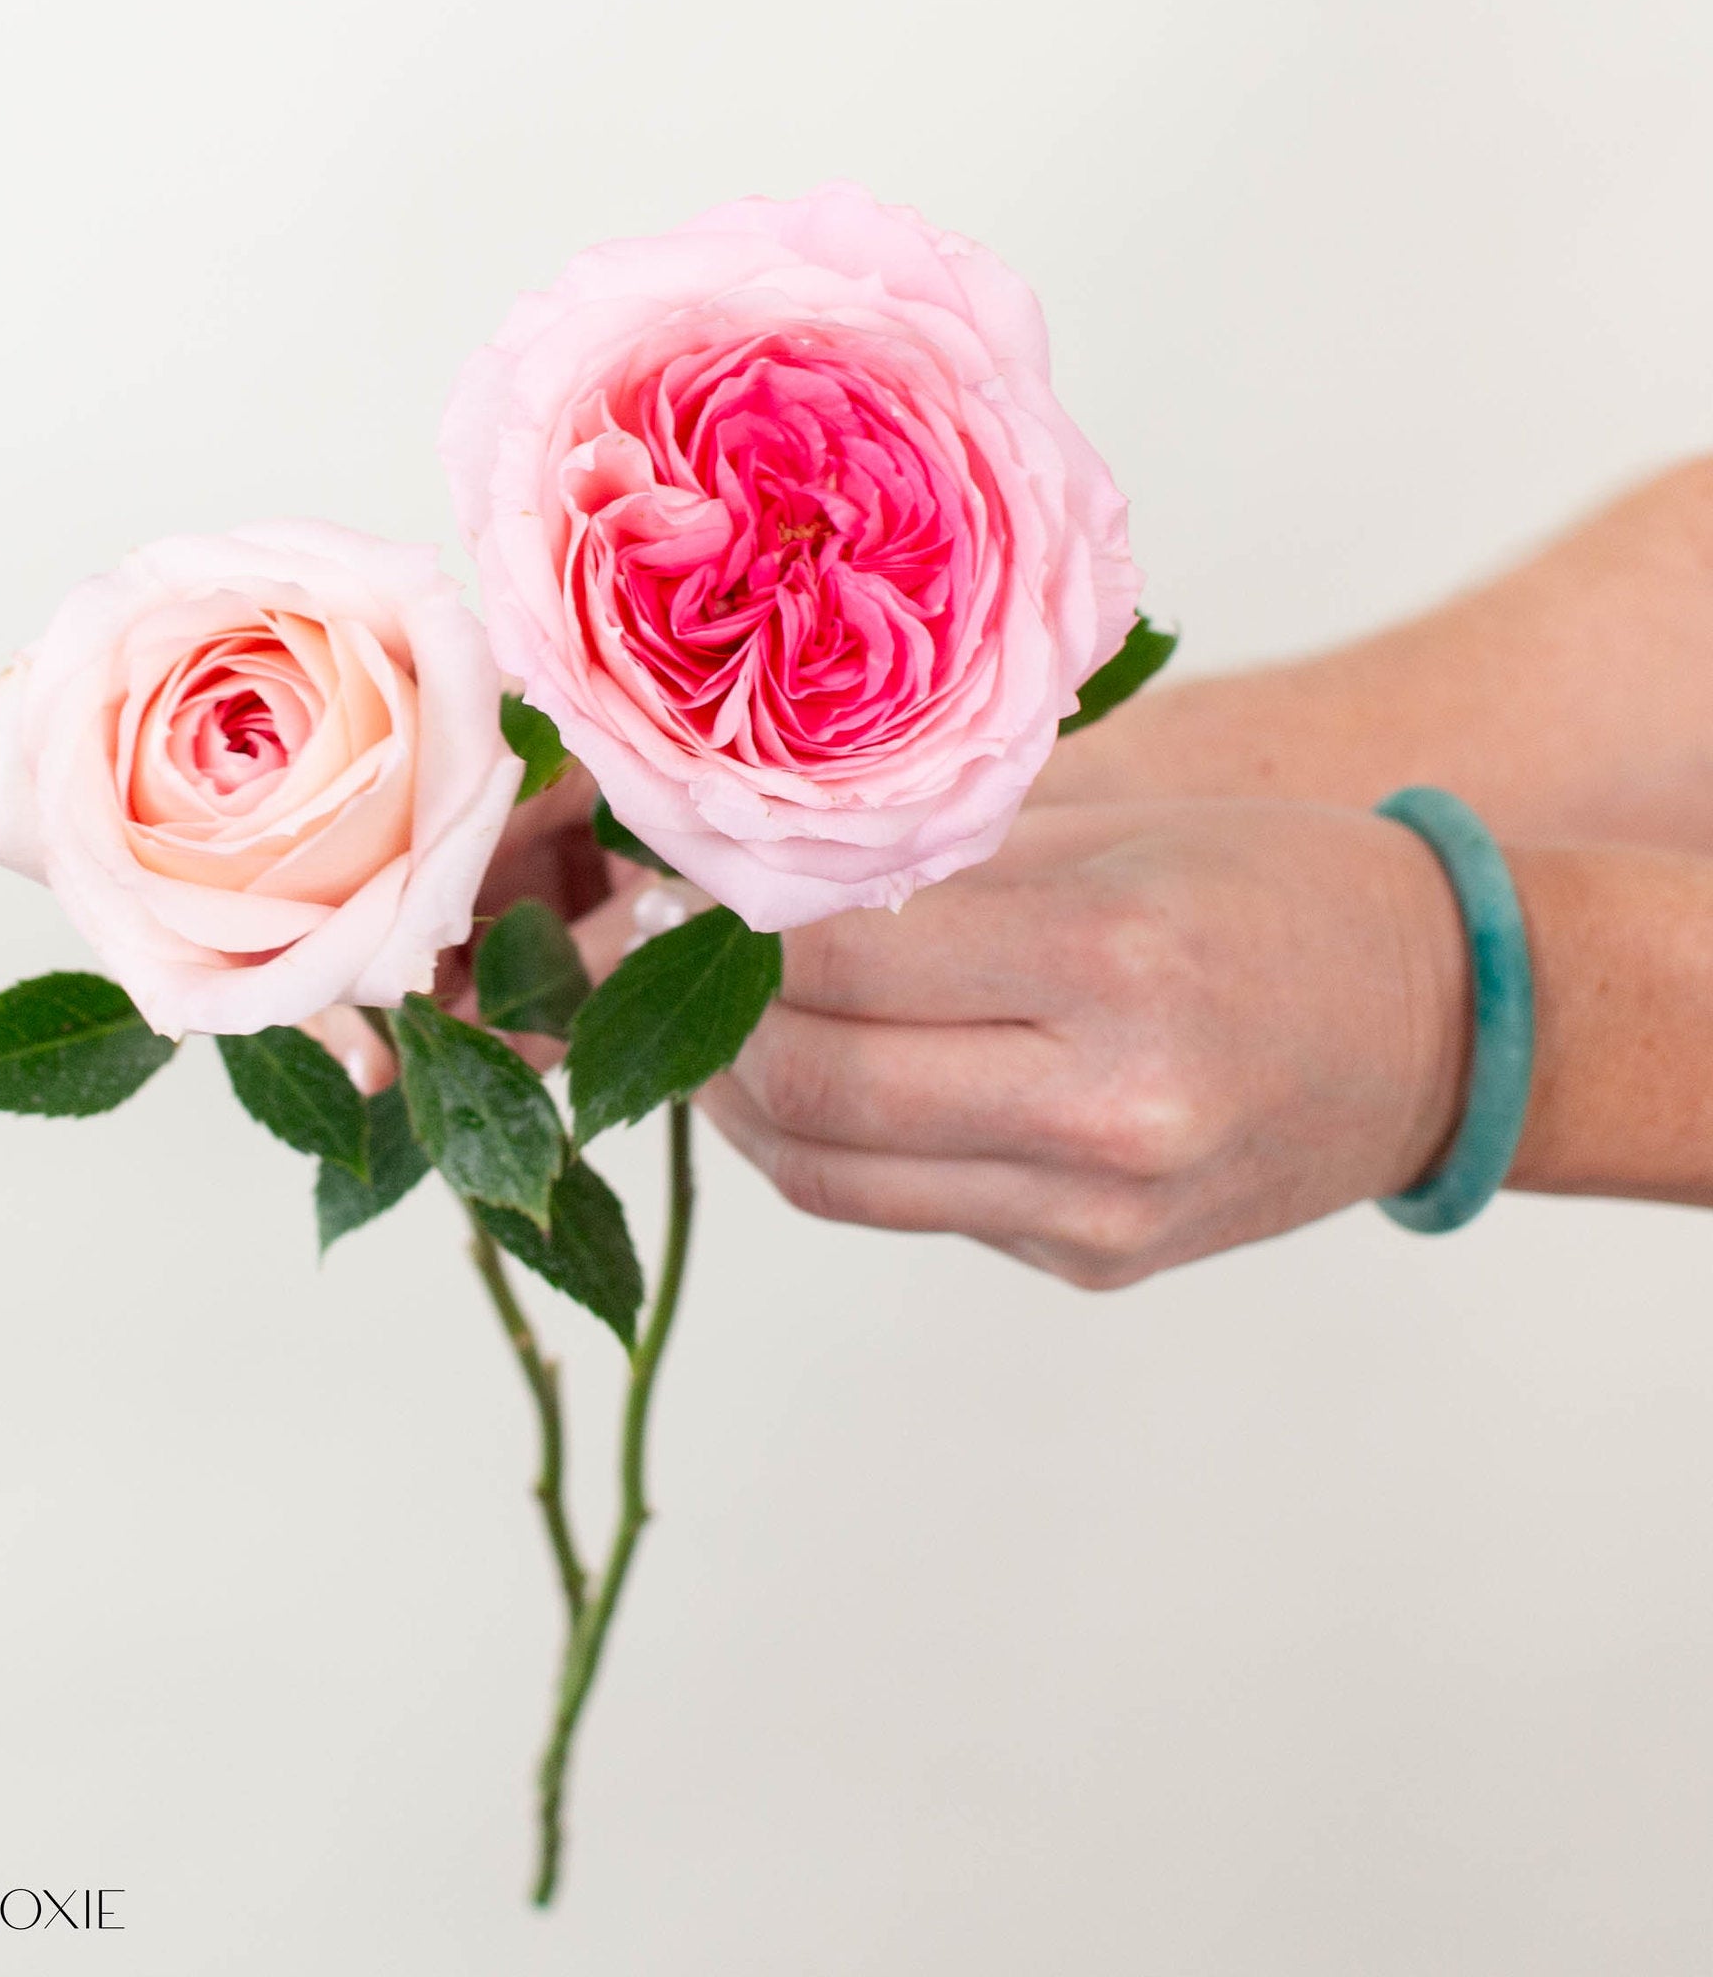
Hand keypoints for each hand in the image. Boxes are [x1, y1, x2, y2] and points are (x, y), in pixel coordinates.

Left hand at [700, 799, 1472, 1286]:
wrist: (1439, 1030)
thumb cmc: (1277, 887)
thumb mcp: (1115, 828)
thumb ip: (932, 860)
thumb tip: (746, 874)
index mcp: (1115, 964)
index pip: (838, 955)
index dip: (718, 922)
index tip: (664, 886)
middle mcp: (1106, 1112)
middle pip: (809, 1086)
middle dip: (697, 1023)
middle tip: (655, 959)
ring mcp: (1096, 1216)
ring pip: (829, 1174)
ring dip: (735, 1099)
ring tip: (707, 1024)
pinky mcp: (1088, 1266)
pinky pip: (903, 1207)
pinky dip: (829, 1144)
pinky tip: (811, 1074)